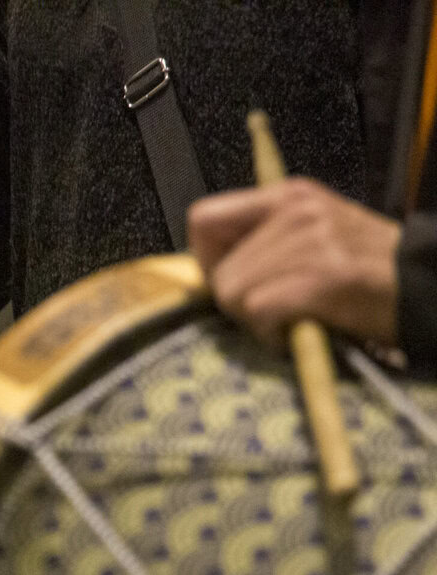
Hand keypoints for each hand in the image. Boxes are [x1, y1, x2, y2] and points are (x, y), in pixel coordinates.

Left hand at [188, 178, 401, 350]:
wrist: (427, 288)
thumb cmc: (366, 271)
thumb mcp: (315, 235)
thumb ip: (265, 241)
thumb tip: (210, 268)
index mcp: (289, 195)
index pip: (204, 218)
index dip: (206, 259)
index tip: (231, 279)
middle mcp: (296, 211)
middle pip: (219, 272)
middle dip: (238, 303)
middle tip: (276, 311)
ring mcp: (311, 242)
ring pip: (234, 294)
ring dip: (257, 321)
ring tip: (293, 318)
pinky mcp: (322, 277)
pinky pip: (259, 311)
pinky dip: (273, 333)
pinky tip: (299, 330)